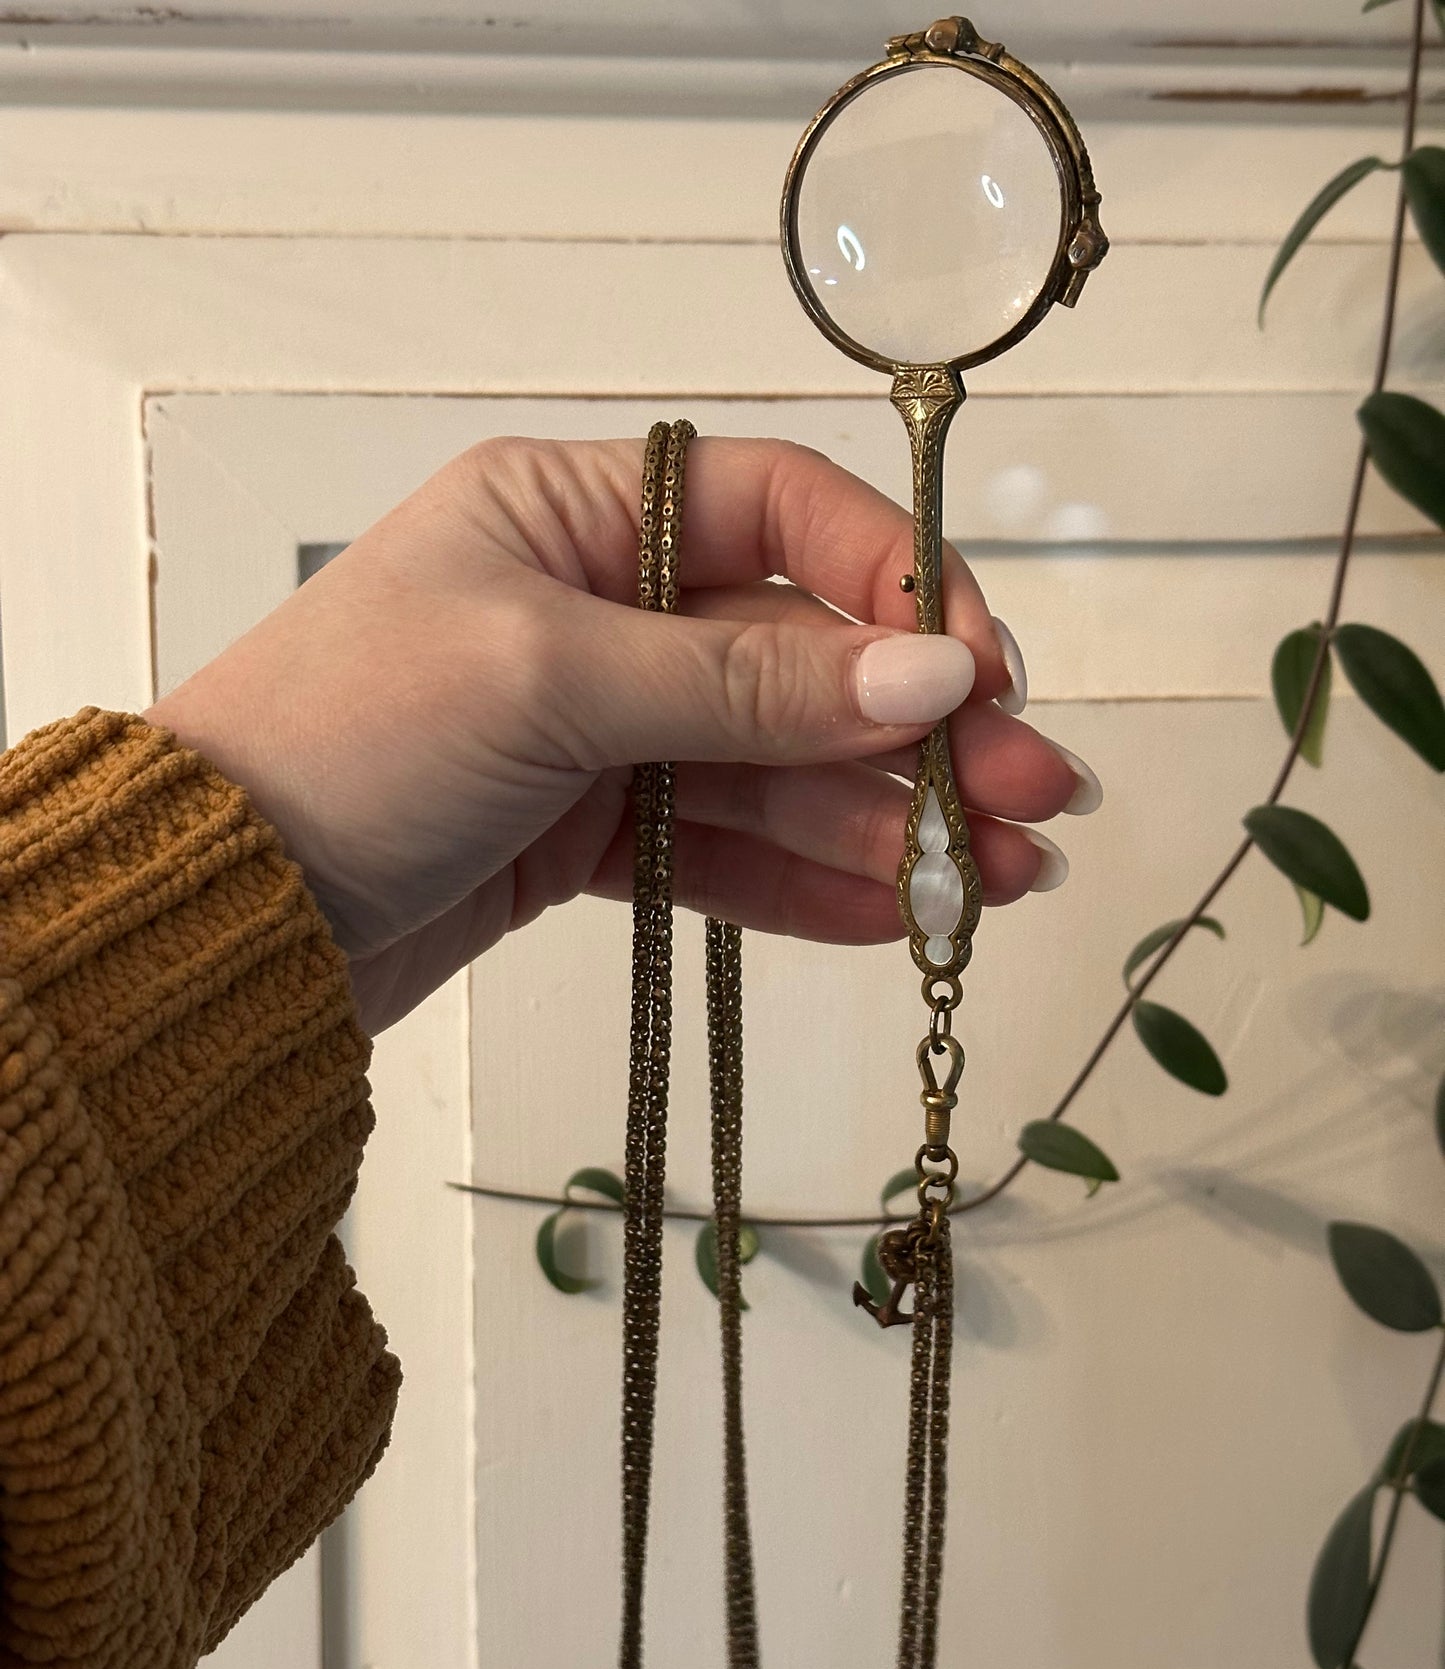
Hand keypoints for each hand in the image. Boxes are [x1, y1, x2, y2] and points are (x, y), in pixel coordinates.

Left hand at [146, 436, 1099, 1034]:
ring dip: (891, 824)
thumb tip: (929, 673)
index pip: (780, 515)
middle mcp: (602, 611)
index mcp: (576, 514)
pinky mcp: (595, 838)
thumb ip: (746, 683)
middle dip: (923, 731)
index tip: (982, 668)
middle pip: (802, 659)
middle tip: (1036, 799)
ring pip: (781, 770)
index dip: (896, 583)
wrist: (227, 912)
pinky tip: (901, 917)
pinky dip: (813, 884)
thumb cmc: (346, 740)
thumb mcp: (553, 679)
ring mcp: (604, 731)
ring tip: (998, 885)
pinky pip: (730, 852)